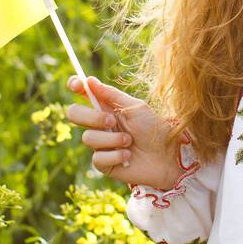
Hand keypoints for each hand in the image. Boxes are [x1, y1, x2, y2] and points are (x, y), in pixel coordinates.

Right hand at [65, 75, 184, 189]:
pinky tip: (128, 157)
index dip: (75, 86)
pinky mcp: (104, 164)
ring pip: (87, 138)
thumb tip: (89, 80)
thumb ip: (111, 95)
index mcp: (106, 107)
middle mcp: (100, 124)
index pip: (83, 93)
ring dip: (111, 139)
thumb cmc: (154, 129)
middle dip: (91, 117)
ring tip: (129, 141)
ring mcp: (100, 144)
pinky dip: (115, 155)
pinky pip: (97, 158)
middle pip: (74, 114)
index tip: (77, 85)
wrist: (168, 156)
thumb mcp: (135, 107)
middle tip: (111, 121)